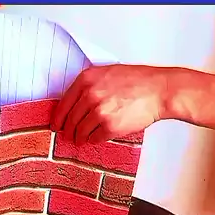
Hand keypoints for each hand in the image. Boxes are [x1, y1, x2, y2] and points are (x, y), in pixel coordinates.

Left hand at [51, 64, 170, 143]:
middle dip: (68, 131)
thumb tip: (75, 104)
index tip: (56, 125)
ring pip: (81, 131)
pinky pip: (95, 138)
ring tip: (81, 140)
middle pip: (71, 120)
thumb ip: (89, 86)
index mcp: (86, 80)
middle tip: (69, 136)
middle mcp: (90, 95)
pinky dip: (94, 140)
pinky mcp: (110, 126)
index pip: (63, 103)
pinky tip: (97, 138)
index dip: (58, 118)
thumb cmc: (137, 81)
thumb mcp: (107, 74)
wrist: (158, 90)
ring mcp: (99, 112)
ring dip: (80, 138)